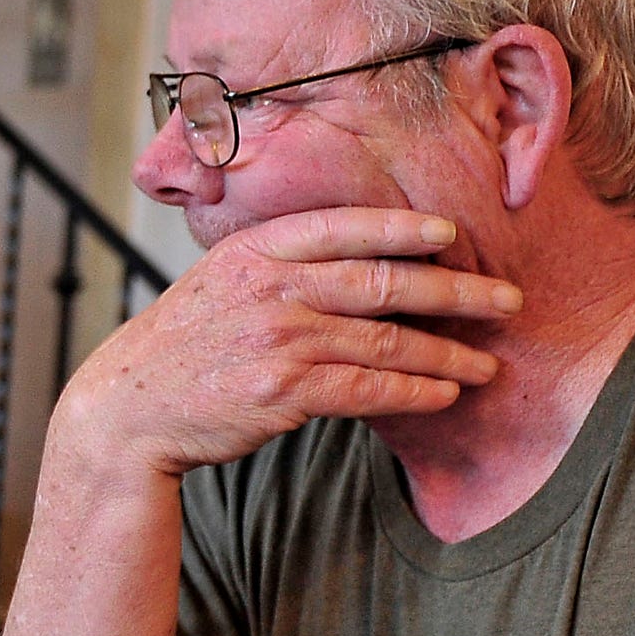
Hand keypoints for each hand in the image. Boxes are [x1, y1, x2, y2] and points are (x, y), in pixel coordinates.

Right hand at [51, 208, 518, 478]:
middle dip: (455, 291)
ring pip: (385, 340)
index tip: (451, 234)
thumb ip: (278, 265)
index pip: (344, 227)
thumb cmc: (183, 347)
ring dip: (447, 353)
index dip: (403, 228)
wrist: (128, 408)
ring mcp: (277, 339)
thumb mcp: (218, 281)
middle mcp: (271, 287)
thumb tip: (356, 260)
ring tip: (487, 362)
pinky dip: (413, 391)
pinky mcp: (282, 392)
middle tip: (506, 299)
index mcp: (256, 250)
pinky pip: (367, 389)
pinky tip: (445, 393)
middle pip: (382, 281)